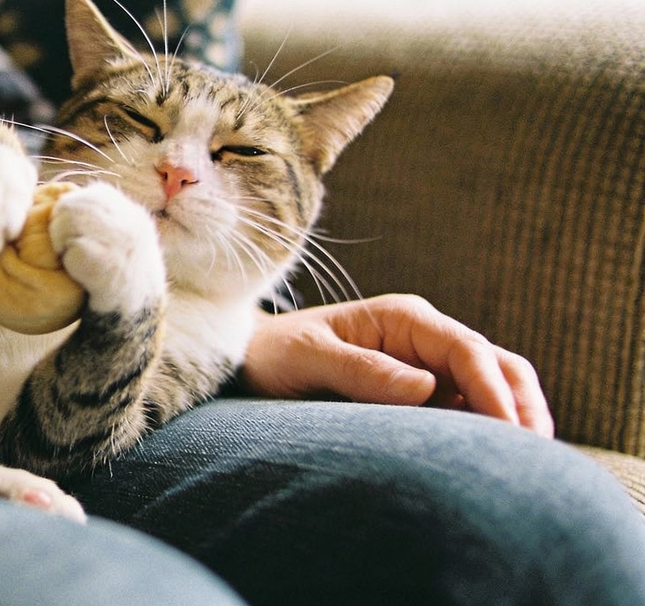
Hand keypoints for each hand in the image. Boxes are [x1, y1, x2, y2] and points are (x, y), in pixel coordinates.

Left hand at [240, 294, 553, 436]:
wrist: (252, 362)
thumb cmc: (275, 354)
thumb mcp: (309, 358)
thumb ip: (362, 370)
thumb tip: (426, 388)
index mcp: (405, 319)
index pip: (468, 350)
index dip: (494, 390)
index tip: (507, 430)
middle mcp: (424, 339)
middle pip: (497, 365)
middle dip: (520, 405)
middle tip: (532, 455)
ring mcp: (428, 366)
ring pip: (492, 388)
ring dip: (512, 419)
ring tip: (522, 464)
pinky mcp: (423, 394)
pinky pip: (468, 412)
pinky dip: (487, 432)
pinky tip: (491, 463)